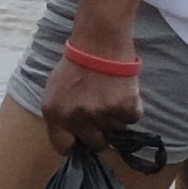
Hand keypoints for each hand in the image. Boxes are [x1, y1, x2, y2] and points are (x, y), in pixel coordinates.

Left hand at [40, 46, 149, 162]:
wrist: (99, 41)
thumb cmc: (76, 63)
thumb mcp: (55, 90)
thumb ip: (61, 114)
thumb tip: (72, 137)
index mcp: (54, 114)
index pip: (63, 146)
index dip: (75, 143)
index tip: (82, 139)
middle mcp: (76, 117)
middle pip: (95, 144)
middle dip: (101, 134)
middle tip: (104, 116)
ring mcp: (100, 113)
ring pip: (117, 130)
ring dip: (117, 116)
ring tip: (112, 94)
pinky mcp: (123, 107)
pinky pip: (132, 118)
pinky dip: (132, 107)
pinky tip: (124, 90)